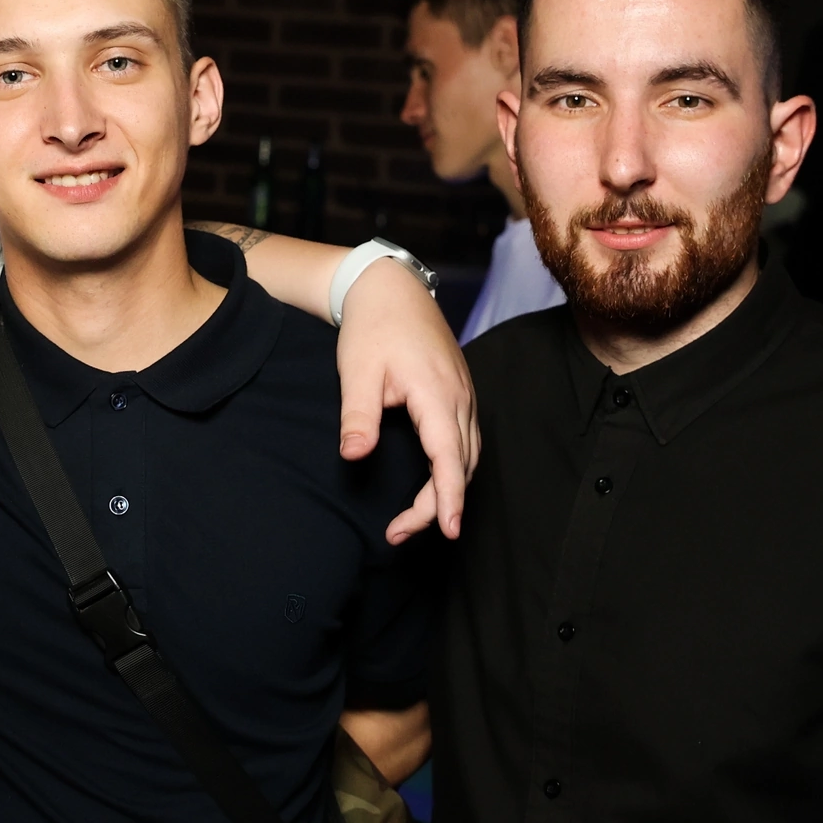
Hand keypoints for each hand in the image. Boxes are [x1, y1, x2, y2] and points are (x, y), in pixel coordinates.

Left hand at [336, 261, 477, 543]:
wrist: (392, 289)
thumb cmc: (373, 327)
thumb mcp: (358, 370)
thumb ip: (358, 415)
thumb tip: (354, 456)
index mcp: (437, 393)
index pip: (449, 457)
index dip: (448, 497)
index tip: (448, 529)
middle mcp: (460, 398)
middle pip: (461, 465)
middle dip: (438, 505)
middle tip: (400, 533)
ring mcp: (464, 396)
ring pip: (468, 455)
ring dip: (447, 489)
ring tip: (413, 519)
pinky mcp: (460, 394)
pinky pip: (466, 441)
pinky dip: (453, 469)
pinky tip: (433, 483)